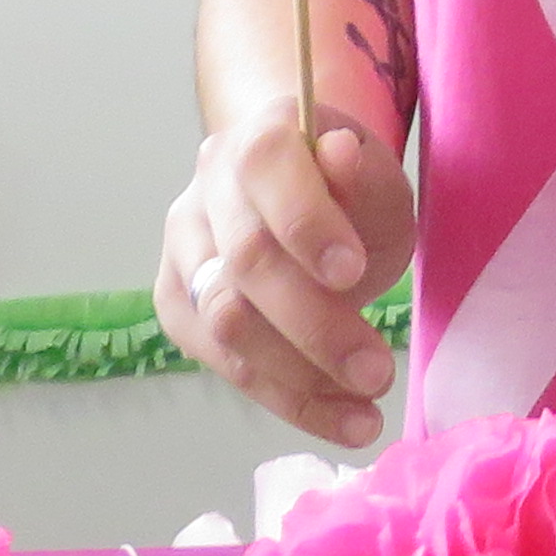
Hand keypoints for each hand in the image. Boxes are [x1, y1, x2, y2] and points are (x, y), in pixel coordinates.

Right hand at [157, 111, 416, 445]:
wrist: (303, 200)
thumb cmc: (348, 191)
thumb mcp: (379, 180)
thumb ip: (364, 177)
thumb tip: (339, 153)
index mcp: (260, 137)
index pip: (267, 167)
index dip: (306, 223)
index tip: (356, 274)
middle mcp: (207, 188)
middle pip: (245, 262)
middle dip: (315, 326)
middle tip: (377, 373)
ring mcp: (182, 248)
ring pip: (224, 321)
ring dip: (299, 376)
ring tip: (365, 408)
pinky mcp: (176, 306)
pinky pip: (223, 363)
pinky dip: (285, 397)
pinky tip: (339, 418)